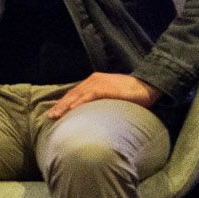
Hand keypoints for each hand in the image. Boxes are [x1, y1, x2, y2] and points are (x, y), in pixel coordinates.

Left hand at [46, 72, 160, 120]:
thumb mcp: (112, 97)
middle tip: (50, 117)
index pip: (74, 94)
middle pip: (73, 94)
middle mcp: (93, 81)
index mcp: (93, 83)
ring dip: (66, 106)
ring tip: (56, 115)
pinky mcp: (107, 88)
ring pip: (78, 95)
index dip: (63, 104)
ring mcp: (100, 83)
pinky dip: (81, 102)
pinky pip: (91, 95)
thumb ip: (101, 103)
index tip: (54, 114)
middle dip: (60, 106)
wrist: (148, 85)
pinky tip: (73, 109)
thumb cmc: (132, 94)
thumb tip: (94, 117)